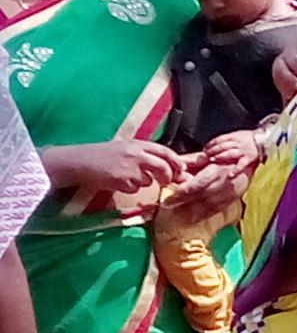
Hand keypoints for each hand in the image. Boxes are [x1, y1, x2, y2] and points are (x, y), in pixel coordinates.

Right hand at [49, 139, 182, 195]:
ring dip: (142, 182)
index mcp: (137, 143)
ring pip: (148, 180)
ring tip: (124, 176)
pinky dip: (129, 188)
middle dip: (167, 177)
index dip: (176, 161)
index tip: (181, 170)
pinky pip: (135, 188)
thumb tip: (166, 165)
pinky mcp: (122, 180)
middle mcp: (136, 153)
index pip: (165, 151)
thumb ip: (144, 154)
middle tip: (166, 182)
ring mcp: (130, 167)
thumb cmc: (101, 155)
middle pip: (163, 167)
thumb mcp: (124, 148)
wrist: (78, 161)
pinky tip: (116, 181)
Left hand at [162, 162, 246, 226]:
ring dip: (191, 213)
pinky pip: (215, 211)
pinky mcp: (232, 200)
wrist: (249, 162)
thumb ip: (190, 161)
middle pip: (199, 197)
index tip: (168, 198)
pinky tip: (192, 220)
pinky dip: (203, 216)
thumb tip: (175, 168)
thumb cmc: (225, 157)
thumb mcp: (208, 157)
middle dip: (182, 204)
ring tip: (177, 217)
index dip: (180, 194)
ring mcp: (228, 194)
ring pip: (207, 207)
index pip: (195, 186)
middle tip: (167, 207)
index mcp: (215, 171)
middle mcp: (223, 184)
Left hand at [201, 129, 263, 172]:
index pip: (219, 139)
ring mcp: (243, 151)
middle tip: (205, 155)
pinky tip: (230, 174)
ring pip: (229, 153)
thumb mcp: (237, 134)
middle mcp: (237, 143)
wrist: (264, 140)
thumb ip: (227, 139)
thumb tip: (213, 145)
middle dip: (212, 150)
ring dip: (220, 157)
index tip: (204, 149)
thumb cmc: (249, 138)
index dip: (210, 144)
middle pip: (222, 146)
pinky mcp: (248, 158)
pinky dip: (236, 170)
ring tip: (213, 160)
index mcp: (234, 136)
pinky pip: (241, 165)